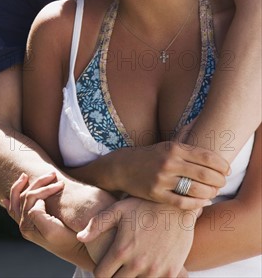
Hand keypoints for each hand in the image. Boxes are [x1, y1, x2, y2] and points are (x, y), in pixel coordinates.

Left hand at [6, 172, 94, 269]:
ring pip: (19, 200)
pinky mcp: (32, 224)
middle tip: (52, 174)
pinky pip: (15, 212)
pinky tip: (4, 200)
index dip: (45, 188)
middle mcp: (24, 225)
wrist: (76, 248)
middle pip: (25, 196)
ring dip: (24, 186)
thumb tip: (35, 202)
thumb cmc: (66, 237)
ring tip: (26, 175)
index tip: (61, 185)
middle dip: (38, 183)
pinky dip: (10, 203)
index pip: (30, 197)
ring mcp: (27, 224)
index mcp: (27, 225)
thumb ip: (38, 214)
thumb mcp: (51, 229)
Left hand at [78, 197, 195, 276]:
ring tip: (133, 267)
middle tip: (118, 267)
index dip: (100, 272)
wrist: (177, 206)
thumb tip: (80, 237)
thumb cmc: (144, 205)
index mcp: (122, 250)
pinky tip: (149, 270)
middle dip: (115, 276)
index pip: (101, 276)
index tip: (105, 266)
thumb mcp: (118, 209)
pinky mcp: (171, 274)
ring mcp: (155, 271)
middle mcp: (137, 264)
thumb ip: (97, 224)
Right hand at [110, 141, 228, 209]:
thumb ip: (188, 146)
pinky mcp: (156, 194)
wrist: (122, 167)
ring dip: (210, 193)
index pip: (206, 156)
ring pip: (195, 190)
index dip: (221, 164)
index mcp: (174, 148)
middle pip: (204, 174)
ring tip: (214, 193)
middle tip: (223, 183)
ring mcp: (162, 179)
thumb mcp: (168, 145)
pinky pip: (182, 203)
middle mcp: (169, 162)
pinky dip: (196, 204)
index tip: (227, 169)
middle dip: (219, 180)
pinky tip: (202, 202)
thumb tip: (210, 144)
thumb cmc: (151, 156)